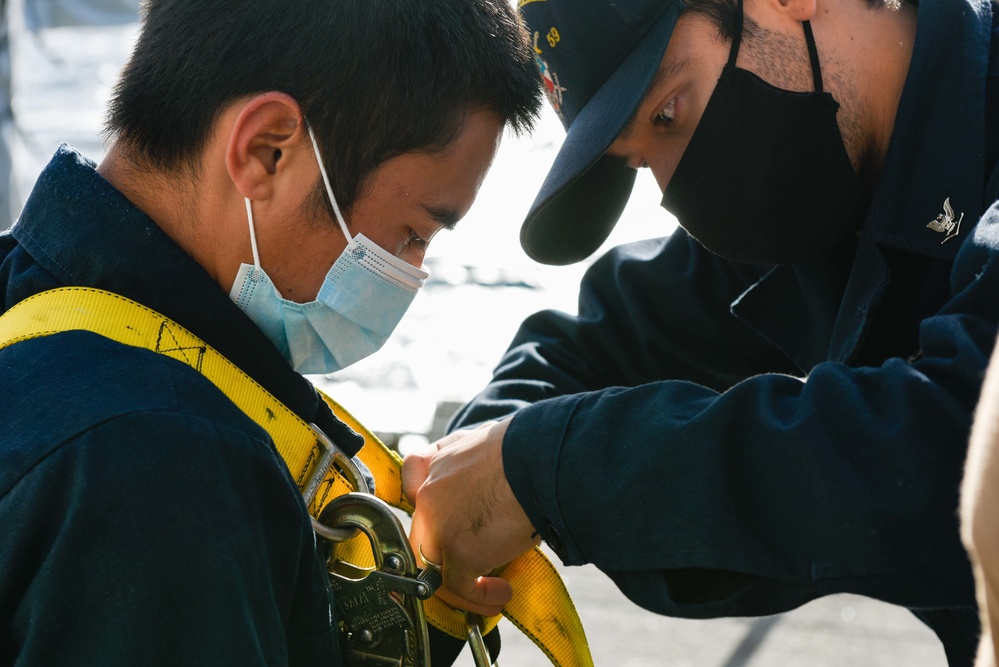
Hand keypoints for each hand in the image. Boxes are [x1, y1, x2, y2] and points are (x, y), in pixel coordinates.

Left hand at [403, 419, 539, 615]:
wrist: (539, 461)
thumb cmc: (529, 451)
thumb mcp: (491, 445)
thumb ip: (476, 470)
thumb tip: (494, 496)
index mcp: (439, 463)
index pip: (412, 481)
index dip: (425, 502)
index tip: (445, 519)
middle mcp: (430, 493)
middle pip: (424, 533)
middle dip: (448, 553)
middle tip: (474, 566)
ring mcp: (440, 524)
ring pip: (434, 566)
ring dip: (462, 586)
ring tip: (492, 592)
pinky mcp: (459, 550)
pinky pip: (459, 586)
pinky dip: (480, 597)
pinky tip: (501, 594)